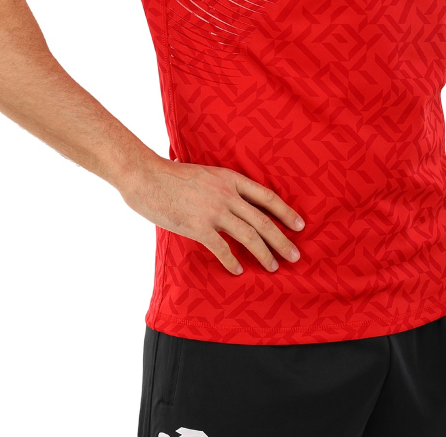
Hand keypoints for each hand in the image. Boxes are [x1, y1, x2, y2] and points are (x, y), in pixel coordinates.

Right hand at [119, 156, 303, 274]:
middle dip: (282, 239)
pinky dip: (232, 261)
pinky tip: (238, 272)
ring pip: (248, 235)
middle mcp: (227, 194)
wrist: (146, 176)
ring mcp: (213, 210)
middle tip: (296, 256)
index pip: (266, 196)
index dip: (285, 211)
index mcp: (230, 178)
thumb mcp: (206, 174)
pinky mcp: (198, 226)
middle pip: (263, 220)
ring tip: (274, 266)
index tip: (300, 225)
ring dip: (264, 253)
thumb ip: (222, 188)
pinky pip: (222, 248)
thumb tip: (236, 205)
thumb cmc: (173, 176)